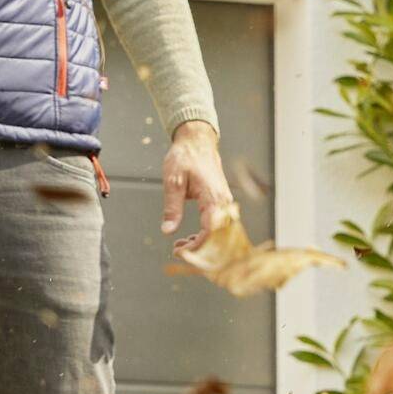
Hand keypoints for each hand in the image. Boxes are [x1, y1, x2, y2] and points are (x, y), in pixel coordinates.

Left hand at [161, 120, 232, 244]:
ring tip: (180, 244)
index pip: (210, 232)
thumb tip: (168, 231)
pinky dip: (206, 234)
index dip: (196, 246)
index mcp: (214, 198)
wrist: (197, 141)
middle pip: (218, 237)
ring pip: (219, 232)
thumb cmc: (186, 158)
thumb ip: (172, 208)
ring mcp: (225, 202)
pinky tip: (190, 237)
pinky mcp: (222, 202)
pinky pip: (218, 225)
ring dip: (202, 242)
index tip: (179, 251)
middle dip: (200, 249)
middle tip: (178, 250)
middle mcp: (224, 202)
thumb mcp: (173, 182)